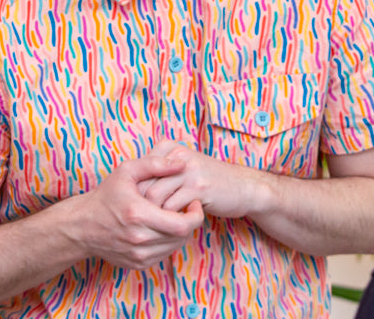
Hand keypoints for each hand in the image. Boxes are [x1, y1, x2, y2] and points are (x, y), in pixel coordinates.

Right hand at [72, 152, 204, 269]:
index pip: (183, 225)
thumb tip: (181, 163)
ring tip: (174, 216)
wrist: (82, 226)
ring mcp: (138, 255)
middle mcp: (139, 239)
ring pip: (175, 247)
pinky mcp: (137, 264)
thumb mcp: (127, 171)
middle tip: (187, 208)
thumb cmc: (106, 196)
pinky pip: (163, 255)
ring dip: (180, 233)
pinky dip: (168, 243)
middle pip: (182, 237)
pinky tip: (162, 229)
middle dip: (190, 222)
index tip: (193, 202)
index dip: (196, 215)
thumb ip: (155, 164)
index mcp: (139, 215)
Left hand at [139, 141, 268, 219]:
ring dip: (152, 216)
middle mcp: (178, 155)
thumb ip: (159, 173)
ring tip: (153, 226)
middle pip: (144, 183)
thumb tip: (131, 192)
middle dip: (138, 206)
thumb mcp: (183, 168)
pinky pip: (172, 208)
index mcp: (170, 147)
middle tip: (138, 222)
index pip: (139, 170)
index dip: (132, 193)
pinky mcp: (199, 188)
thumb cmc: (208, 181)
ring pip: (155, 197)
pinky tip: (170, 226)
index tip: (133, 208)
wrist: (243, 187)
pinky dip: (167, 220)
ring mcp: (189, 170)